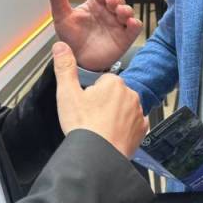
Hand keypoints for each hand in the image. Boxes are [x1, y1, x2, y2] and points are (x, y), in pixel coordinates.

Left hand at [46, 0, 140, 70]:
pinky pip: (134, 28)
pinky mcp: (124, 37)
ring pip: (127, 11)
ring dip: (126, 9)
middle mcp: (108, 12)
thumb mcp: (61, 16)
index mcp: (94, 4)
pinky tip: (130, 23)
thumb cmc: (71, 38)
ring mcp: (117, 24)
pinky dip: (135, 24)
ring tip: (120, 12)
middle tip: (110, 1)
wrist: (77, 61)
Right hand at [51, 42, 146, 157]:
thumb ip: (64, 67)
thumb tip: (61, 46)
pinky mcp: (142, 130)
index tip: (85, 105)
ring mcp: (138, 113)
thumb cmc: (84, 126)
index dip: (91, 93)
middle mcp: (130, 94)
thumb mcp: (67, 93)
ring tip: (100, 128)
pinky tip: (112, 135)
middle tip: (91, 118)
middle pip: (114, 94)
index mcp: (114, 83)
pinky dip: (125, 129)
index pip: (102, 81)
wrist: (97, 156)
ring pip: (124, 109)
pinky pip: (133, 125)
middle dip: (104, 103)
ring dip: (115, 115)